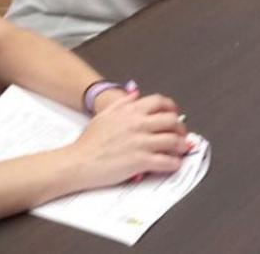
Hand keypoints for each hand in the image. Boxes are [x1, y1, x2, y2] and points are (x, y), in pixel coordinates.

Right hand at [70, 92, 188, 188]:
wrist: (78, 162)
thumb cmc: (88, 143)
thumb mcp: (104, 115)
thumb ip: (121, 103)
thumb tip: (135, 94)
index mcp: (130, 112)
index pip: (160, 102)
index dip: (172, 107)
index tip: (175, 113)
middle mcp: (138, 124)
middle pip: (171, 121)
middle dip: (181, 128)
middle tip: (181, 134)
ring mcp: (140, 142)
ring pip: (173, 141)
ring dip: (181, 146)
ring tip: (180, 150)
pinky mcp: (141, 161)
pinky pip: (167, 161)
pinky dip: (175, 163)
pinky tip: (173, 164)